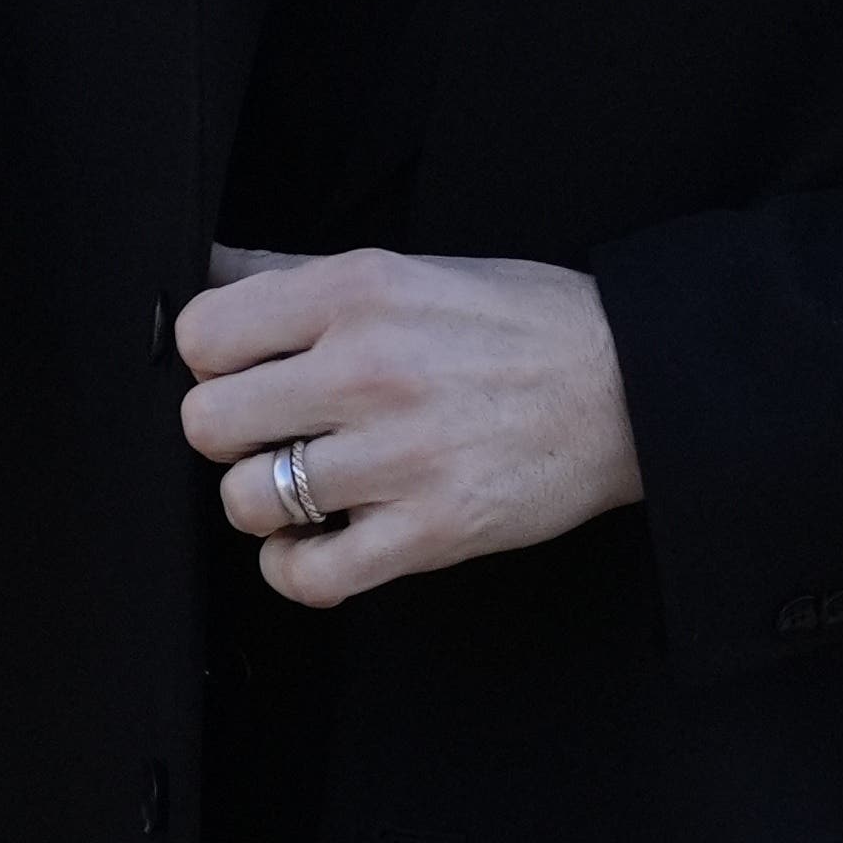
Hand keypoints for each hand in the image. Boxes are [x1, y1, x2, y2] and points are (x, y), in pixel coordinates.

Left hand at [178, 244, 641, 607]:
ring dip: (268, 502)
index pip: (205, 334)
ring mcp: (399, 455)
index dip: (216, 360)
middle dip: (234, 433)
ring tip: (312, 486)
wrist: (636, 385)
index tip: (249, 371)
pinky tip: (322, 541)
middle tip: (280, 431)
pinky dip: (297, 567)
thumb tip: (209, 267)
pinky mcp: (429, 528)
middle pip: (209, 423)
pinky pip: (308, 574)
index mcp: (362, 292)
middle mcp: (371, 369)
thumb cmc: (530, 326)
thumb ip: (302, 273)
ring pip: (247, 502)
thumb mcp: (415, 270)